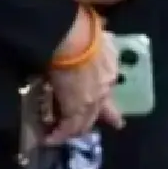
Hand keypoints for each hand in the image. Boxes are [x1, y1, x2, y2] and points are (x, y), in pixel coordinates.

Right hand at [44, 12, 122, 141]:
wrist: (73, 37)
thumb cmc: (83, 30)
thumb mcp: (100, 35)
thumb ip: (102, 38)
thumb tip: (103, 31)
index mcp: (110, 67)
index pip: (109, 85)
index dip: (109, 93)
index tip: (115, 97)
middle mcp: (106, 86)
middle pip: (104, 108)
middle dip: (108, 117)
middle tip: (114, 125)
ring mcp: (92, 99)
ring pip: (85, 120)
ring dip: (76, 129)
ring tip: (67, 135)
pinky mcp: (75, 107)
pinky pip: (68, 125)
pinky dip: (60, 133)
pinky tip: (51, 138)